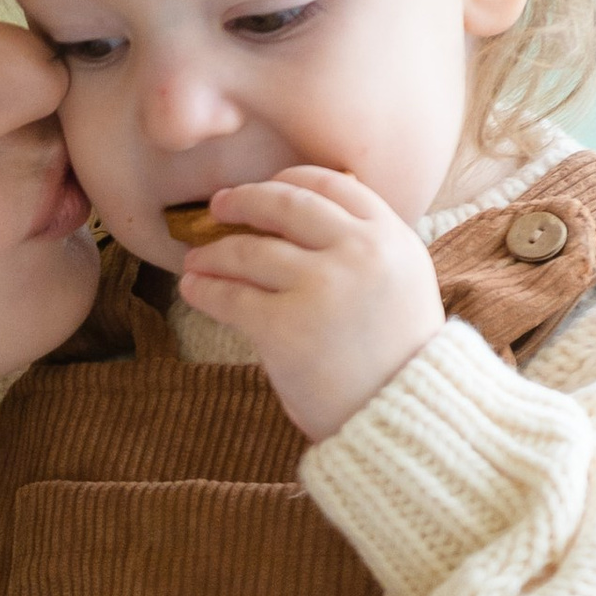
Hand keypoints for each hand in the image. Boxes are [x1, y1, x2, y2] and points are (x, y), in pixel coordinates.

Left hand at [175, 166, 444, 441]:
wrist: (402, 415)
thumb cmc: (396, 354)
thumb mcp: (401, 281)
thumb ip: (363, 246)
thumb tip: (298, 216)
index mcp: (390, 236)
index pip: (329, 183)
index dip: (287, 180)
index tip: (264, 189)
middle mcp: (358, 252)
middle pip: (285, 204)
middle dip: (243, 201)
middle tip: (218, 207)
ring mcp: (322, 287)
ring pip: (249, 250)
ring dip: (213, 251)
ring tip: (196, 259)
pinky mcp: (287, 328)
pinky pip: (232, 297)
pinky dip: (205, 289)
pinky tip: (193, 289)